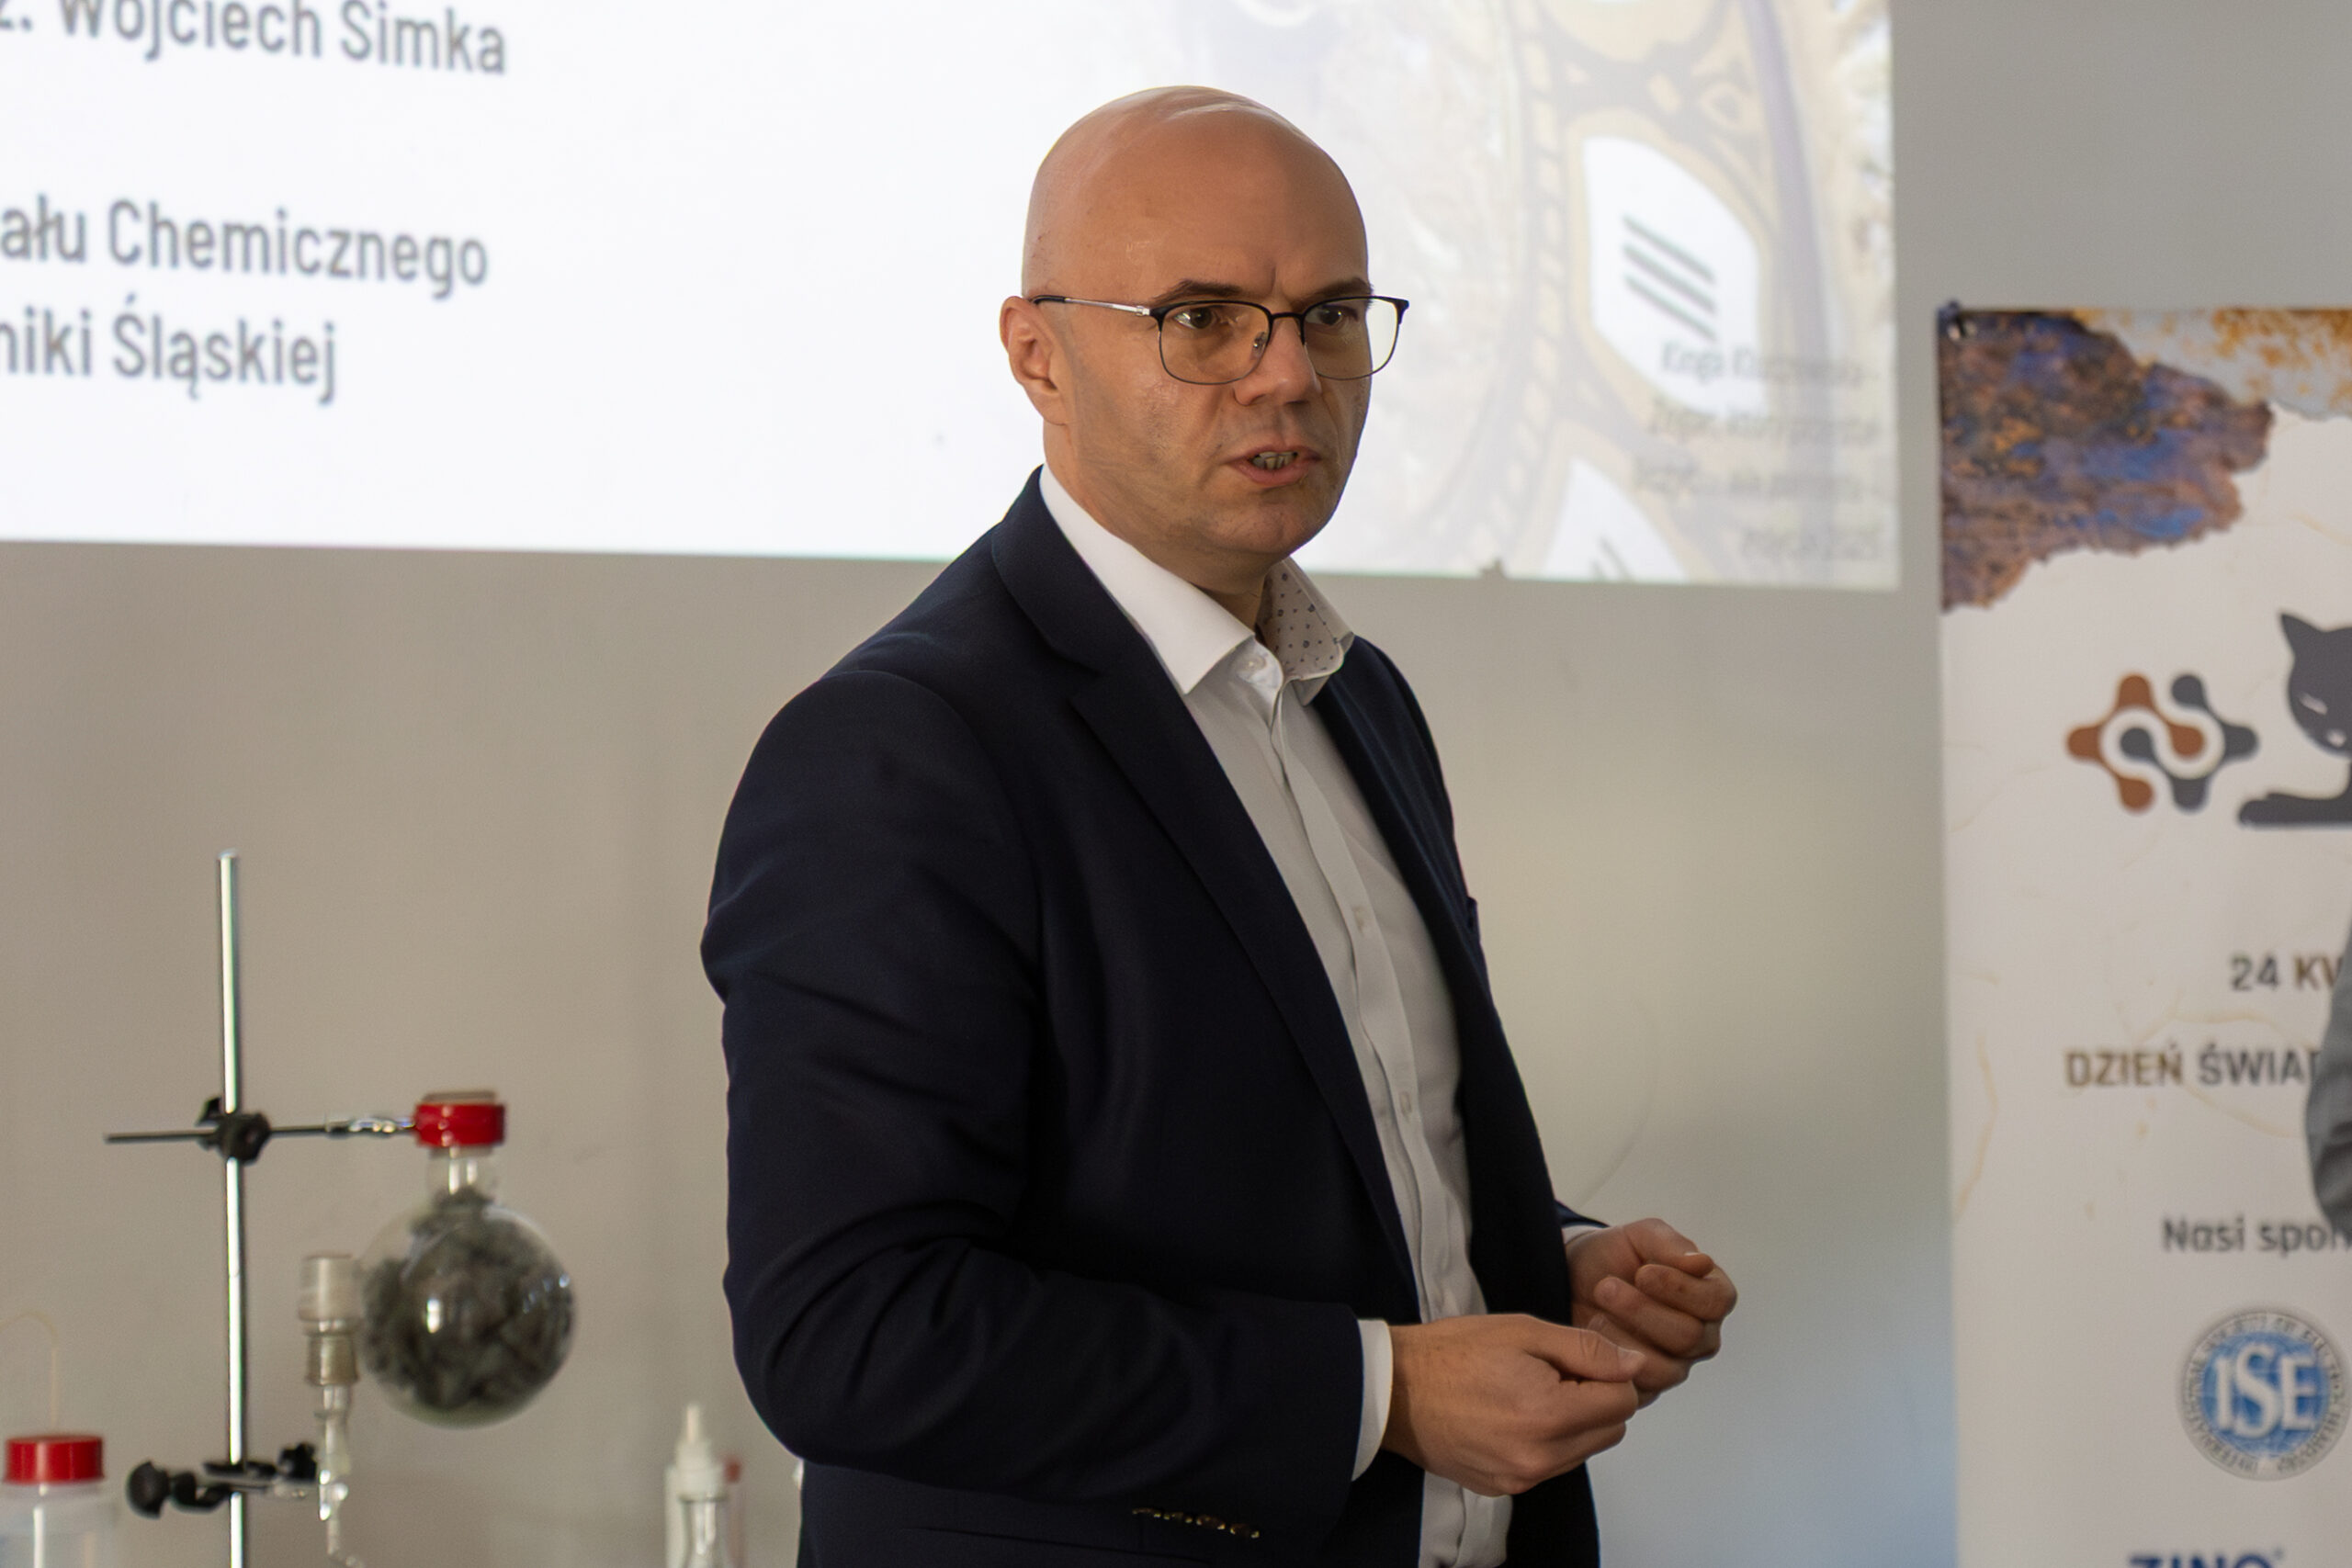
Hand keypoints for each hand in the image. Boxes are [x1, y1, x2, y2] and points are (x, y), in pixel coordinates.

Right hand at [1380, 1313, 1642, 1496]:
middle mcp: (1540, 1458)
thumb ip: (1587, 1349)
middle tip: (1551, 1372)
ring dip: (1572, 1423)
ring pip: (1583, 1451)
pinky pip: (1550, 1466)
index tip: (1574, 1358)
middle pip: (1611, 1431)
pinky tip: (1511, 1415)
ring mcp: (1521, 1479)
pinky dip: (1545, 1442)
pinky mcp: (1504, 1488)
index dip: (1608, 1373)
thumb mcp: (1524, 1330)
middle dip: (1595, 1399)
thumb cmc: (1454, 1351)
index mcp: (1549, 1415)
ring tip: (1528, 1392)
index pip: (1624, 1401)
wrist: (1394, 1389)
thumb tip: (1634, 1364)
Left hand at [1564, 1218, 1735, 1406]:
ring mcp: (1676, 1365)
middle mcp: (1701, 1336)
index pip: (1716, 1302)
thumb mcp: (1640, 1237)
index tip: (1643, 1272)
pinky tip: (1593, 1338)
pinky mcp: (1647, 1388)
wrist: (1574, 1279)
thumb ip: (1671, 1246)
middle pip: (1690, 1337)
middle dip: (1643, 1311)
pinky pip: (1637, 1389)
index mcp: (1711, 1296)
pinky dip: (1611, 1364)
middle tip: (1606, 1287)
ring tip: (1597, 1313)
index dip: (1680, 1289)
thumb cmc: (1616, 1255)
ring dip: (1624, 1339)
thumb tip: (1702, 1263)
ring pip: (1666, 1369)